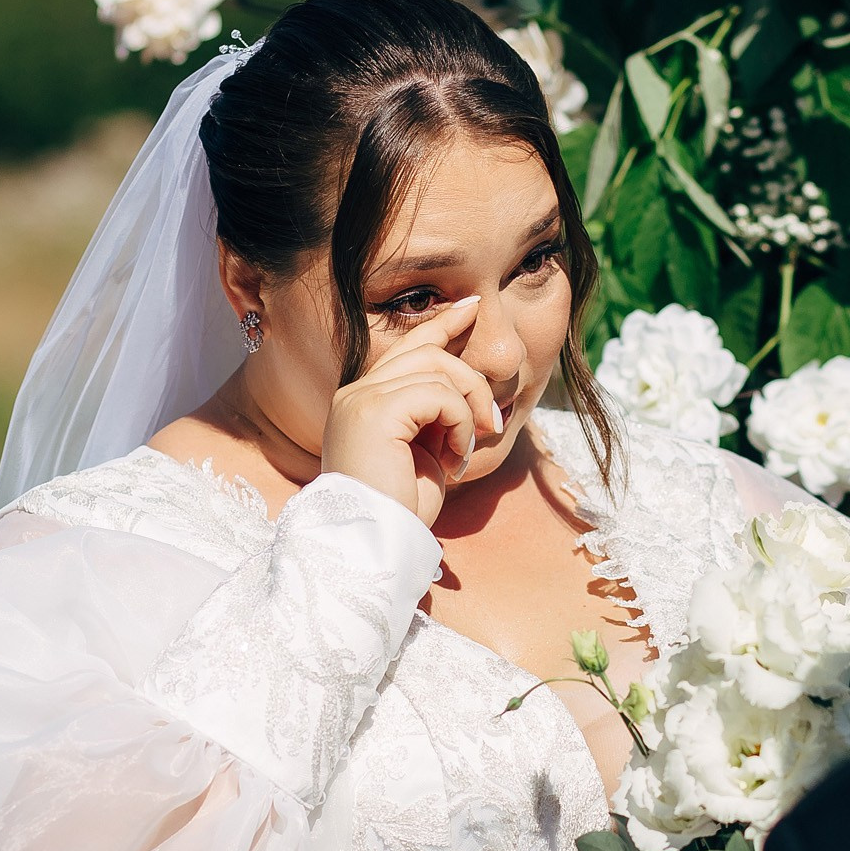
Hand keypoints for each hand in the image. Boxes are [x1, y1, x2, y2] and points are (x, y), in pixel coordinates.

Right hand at [320, 296, 500, 526]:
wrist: (373, 543)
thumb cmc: (400, 512)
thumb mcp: (424, 455)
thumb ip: (435, 418)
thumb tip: (468, 393)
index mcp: (362, 402)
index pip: (407, 348)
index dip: (441, 324)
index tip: (472, 307)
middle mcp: (356, 393)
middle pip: (428, 352)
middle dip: (472, 379)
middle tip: (494, 422)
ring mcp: (362, 399)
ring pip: (439, 369)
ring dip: (469, 408)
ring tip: (469, 448)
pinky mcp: (376, 411)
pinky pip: (440, 394)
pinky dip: (460, 423)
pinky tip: (456, 457)